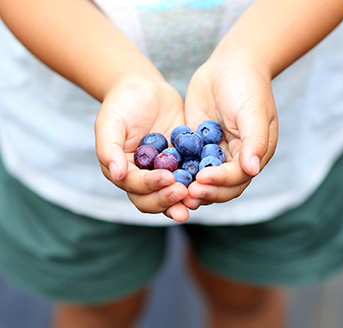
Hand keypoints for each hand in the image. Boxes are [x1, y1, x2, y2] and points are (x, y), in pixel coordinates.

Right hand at [95, 76, 189, 222]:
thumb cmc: (123, 103)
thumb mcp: (110, 122)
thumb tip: (117, 174)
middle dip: (167, 200)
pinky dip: (198, 183)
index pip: (135, 186)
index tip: (166, 178)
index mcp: (123, 172)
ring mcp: (164, 173)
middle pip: (152, 200)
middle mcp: (143, 178)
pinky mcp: (182, 164)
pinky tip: (211, 181)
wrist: (146, 90)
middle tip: (183, 193)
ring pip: (171, 195)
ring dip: (183, 200)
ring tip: (197, 197)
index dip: (149, 185)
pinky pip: (190, 178)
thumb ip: (109, 149)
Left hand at [183, 50, 277, 208]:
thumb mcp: (254, 111)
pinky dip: (179, 173)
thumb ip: (255, 141)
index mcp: (252, 155)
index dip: (221, 182)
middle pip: (221, 186)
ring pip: (203, 180)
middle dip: (205, 192)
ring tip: (175, 192)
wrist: (229, 66)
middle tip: (186, 195)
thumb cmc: (247, 86)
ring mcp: (215, 155)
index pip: (237, 178)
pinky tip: (165, 176)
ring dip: (191, 188)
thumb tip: (253, 170)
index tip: (202, 179)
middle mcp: (234, 160)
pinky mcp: (197, 147)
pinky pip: (188, 164)